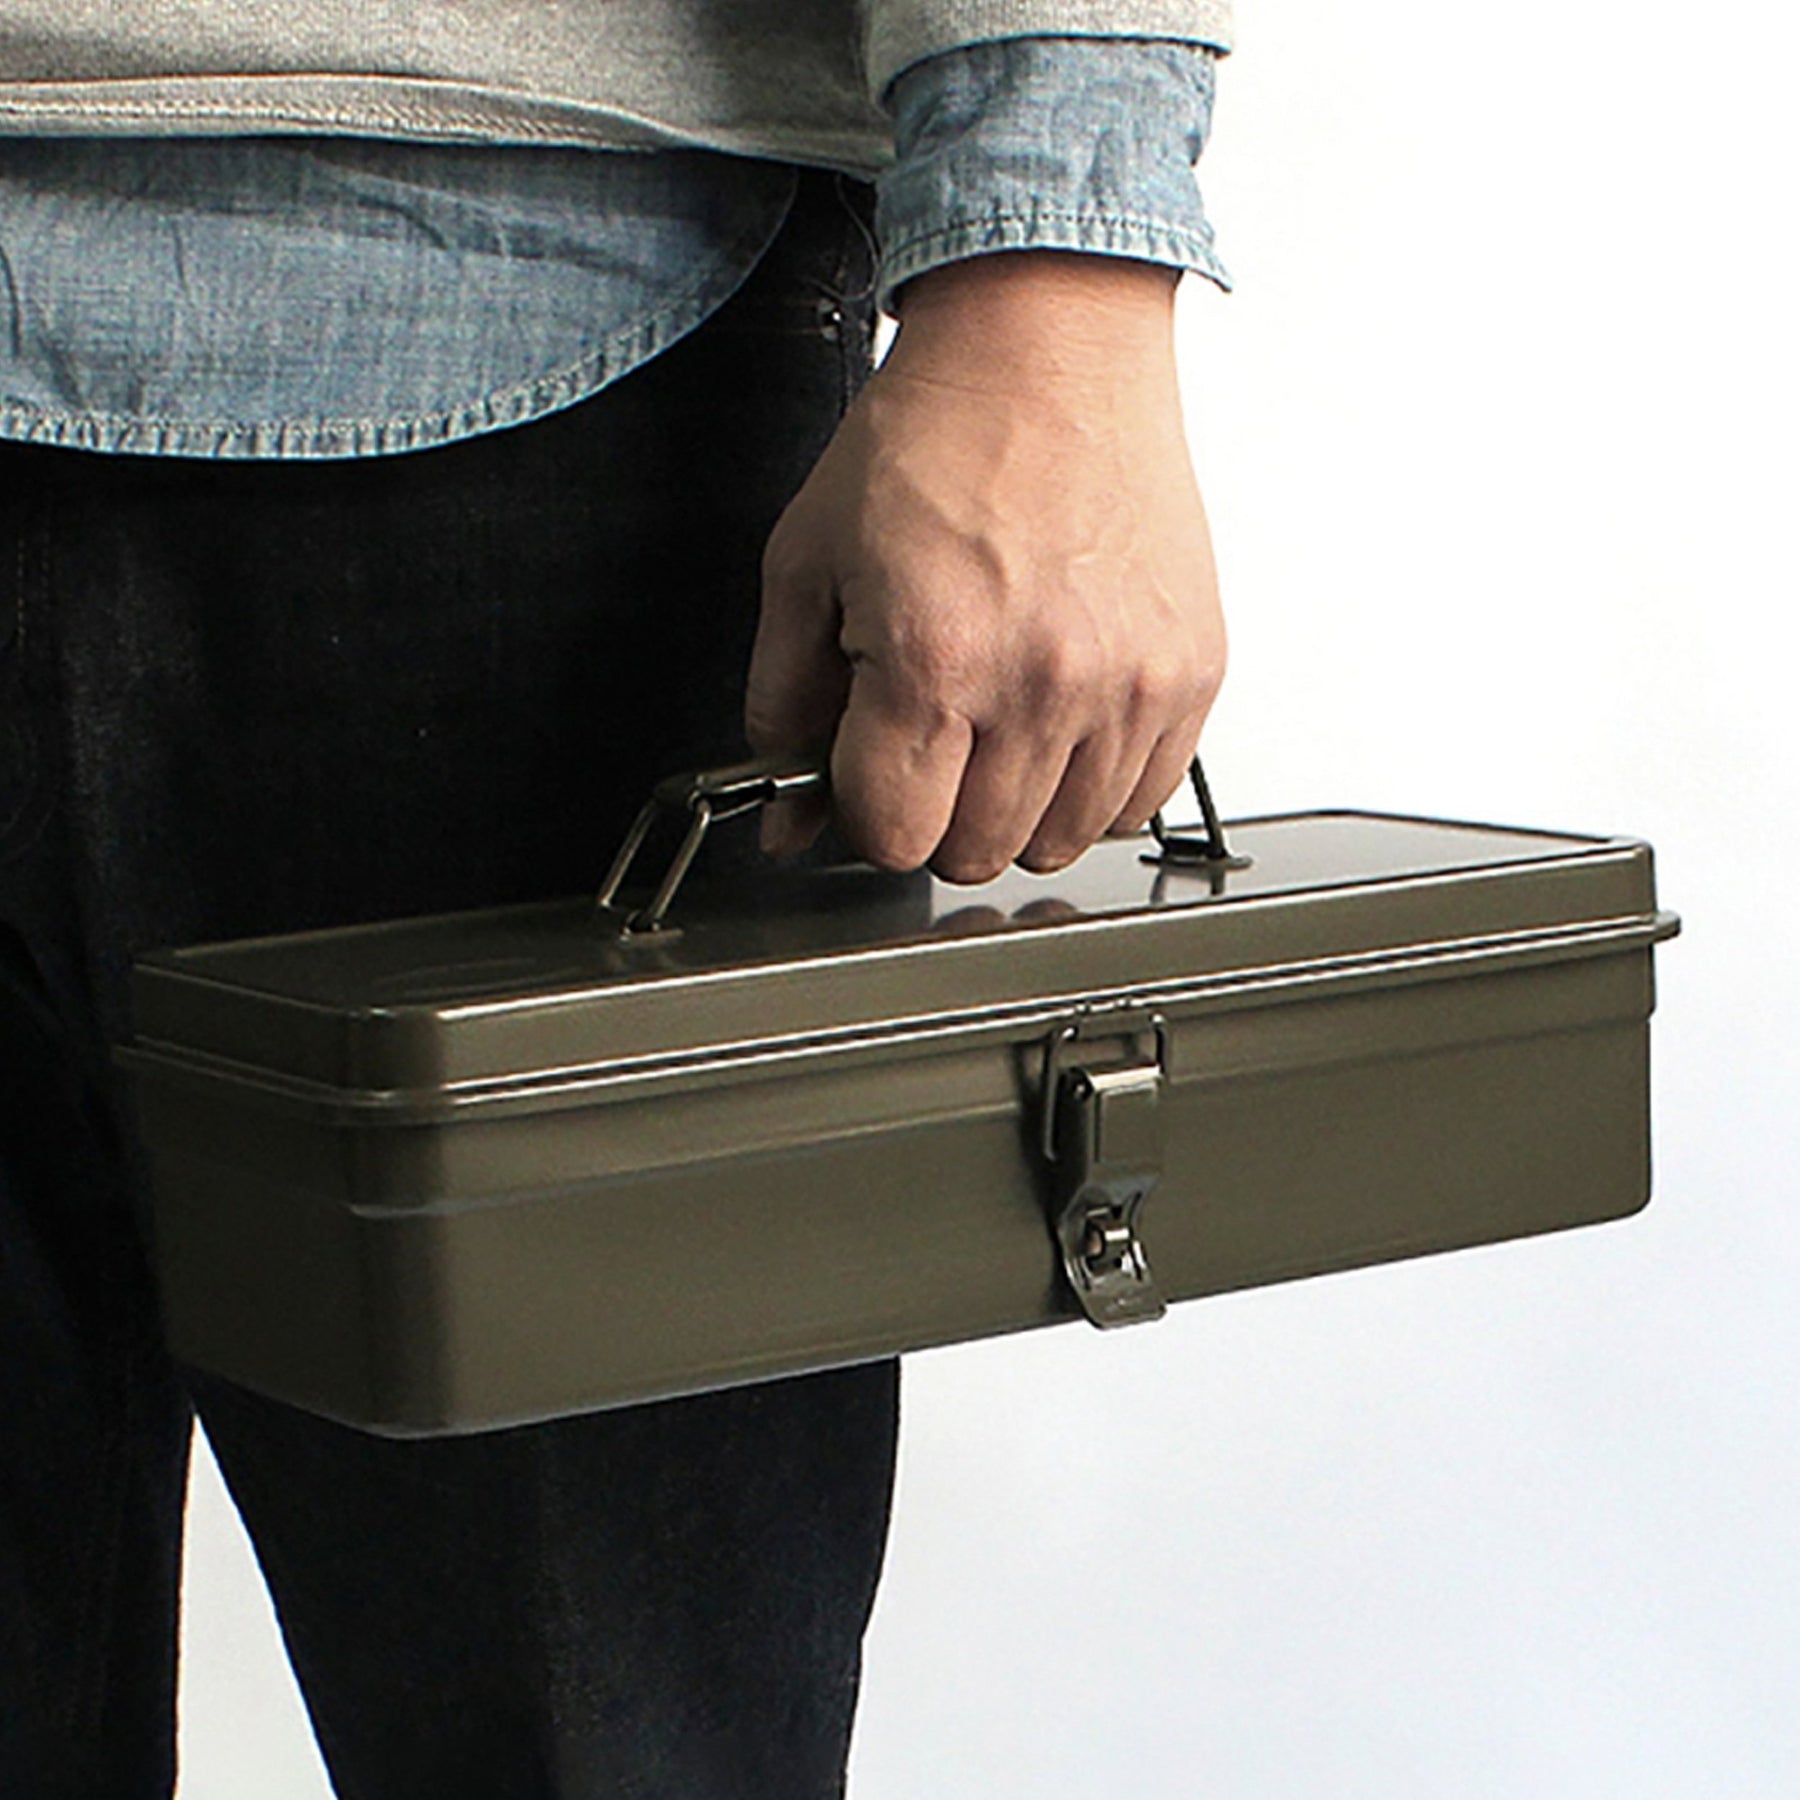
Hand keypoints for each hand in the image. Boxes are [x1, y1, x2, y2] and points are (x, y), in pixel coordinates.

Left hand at [745, 250, 1225, 882]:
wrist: (1047, 349)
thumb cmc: (933, 439)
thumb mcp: (806, 565)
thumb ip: (784, 707)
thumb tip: (788, 817)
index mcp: (934, 658)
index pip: (895, 834)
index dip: (866, 812)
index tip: (869, 772)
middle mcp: (1041, 681)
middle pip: (975, 851)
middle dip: (934, 815)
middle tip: (930, 742)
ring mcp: (1127, 684)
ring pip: (1059, 842)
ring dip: (1014, 807)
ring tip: (997, 723)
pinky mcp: (1188, 673)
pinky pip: (1138, 800)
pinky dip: (1092, 784)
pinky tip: (1060, 719)